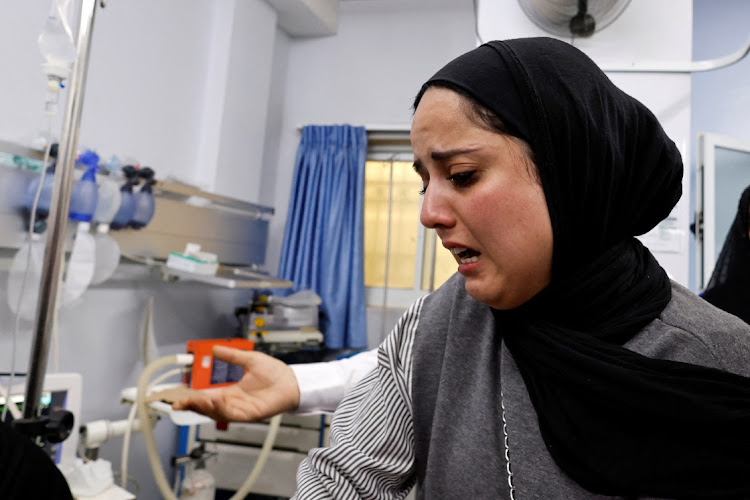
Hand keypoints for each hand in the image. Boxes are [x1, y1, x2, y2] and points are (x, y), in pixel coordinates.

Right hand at [172, 345, 299, 421]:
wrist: (293, 380)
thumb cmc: (275, 373)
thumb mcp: (249, 360)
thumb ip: (232, 356)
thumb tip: (215, 348)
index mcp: (231, 392)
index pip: (206, 397)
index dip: (191, 398)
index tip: (177, 396)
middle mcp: (233, 403)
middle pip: (207, 408)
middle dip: (192, 406)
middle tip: (178, 402)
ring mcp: (241, 410)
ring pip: (217, 413)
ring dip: (205, 408)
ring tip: (194, 401)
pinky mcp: (251, 414)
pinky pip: (233, 414)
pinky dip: (222, 409)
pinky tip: (214, 401)